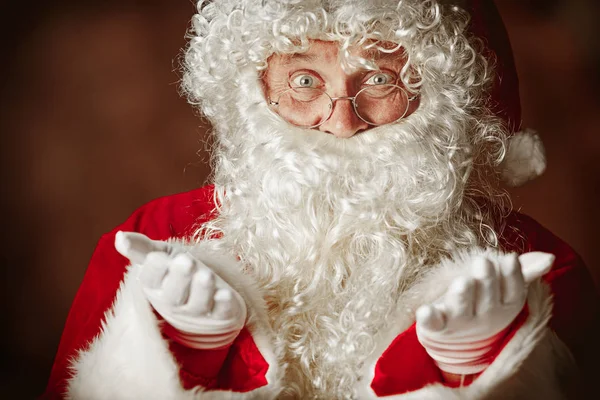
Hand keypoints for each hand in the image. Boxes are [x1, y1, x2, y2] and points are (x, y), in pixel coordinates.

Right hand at [115, 231, 246, 348]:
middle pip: (173, 295)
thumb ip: (142, 248)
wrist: (205, 306)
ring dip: (202, 290)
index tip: (157, 257)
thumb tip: (119, 236)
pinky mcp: (221, 314)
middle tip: (185, 262)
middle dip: (179, 278)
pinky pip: (221, 313)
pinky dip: (222, 305)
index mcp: (157, 288)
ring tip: (205, 275)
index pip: (150, 282)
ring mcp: (198, 311)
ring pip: (198, 304)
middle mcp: (175, 302)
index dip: (154, 270)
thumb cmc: (178, 275)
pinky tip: (224, 294)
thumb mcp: (161, 257)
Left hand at [416, 252, 554, 374]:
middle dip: (486, 282)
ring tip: (462, 282)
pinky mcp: (436, 326)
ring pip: (461, 310)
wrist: (455, 339)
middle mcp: (484, 317)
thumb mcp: (503, 288)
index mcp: (503, 307)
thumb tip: (549, 257)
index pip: (513, 293)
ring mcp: (459, 323)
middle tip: (483, 262)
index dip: (513, 277)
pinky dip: (429, 318)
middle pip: (487, 300)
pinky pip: (433, 323)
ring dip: (461, 296)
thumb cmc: (481, 303)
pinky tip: (424, 310)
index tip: (509, 258)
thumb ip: (523, 271)